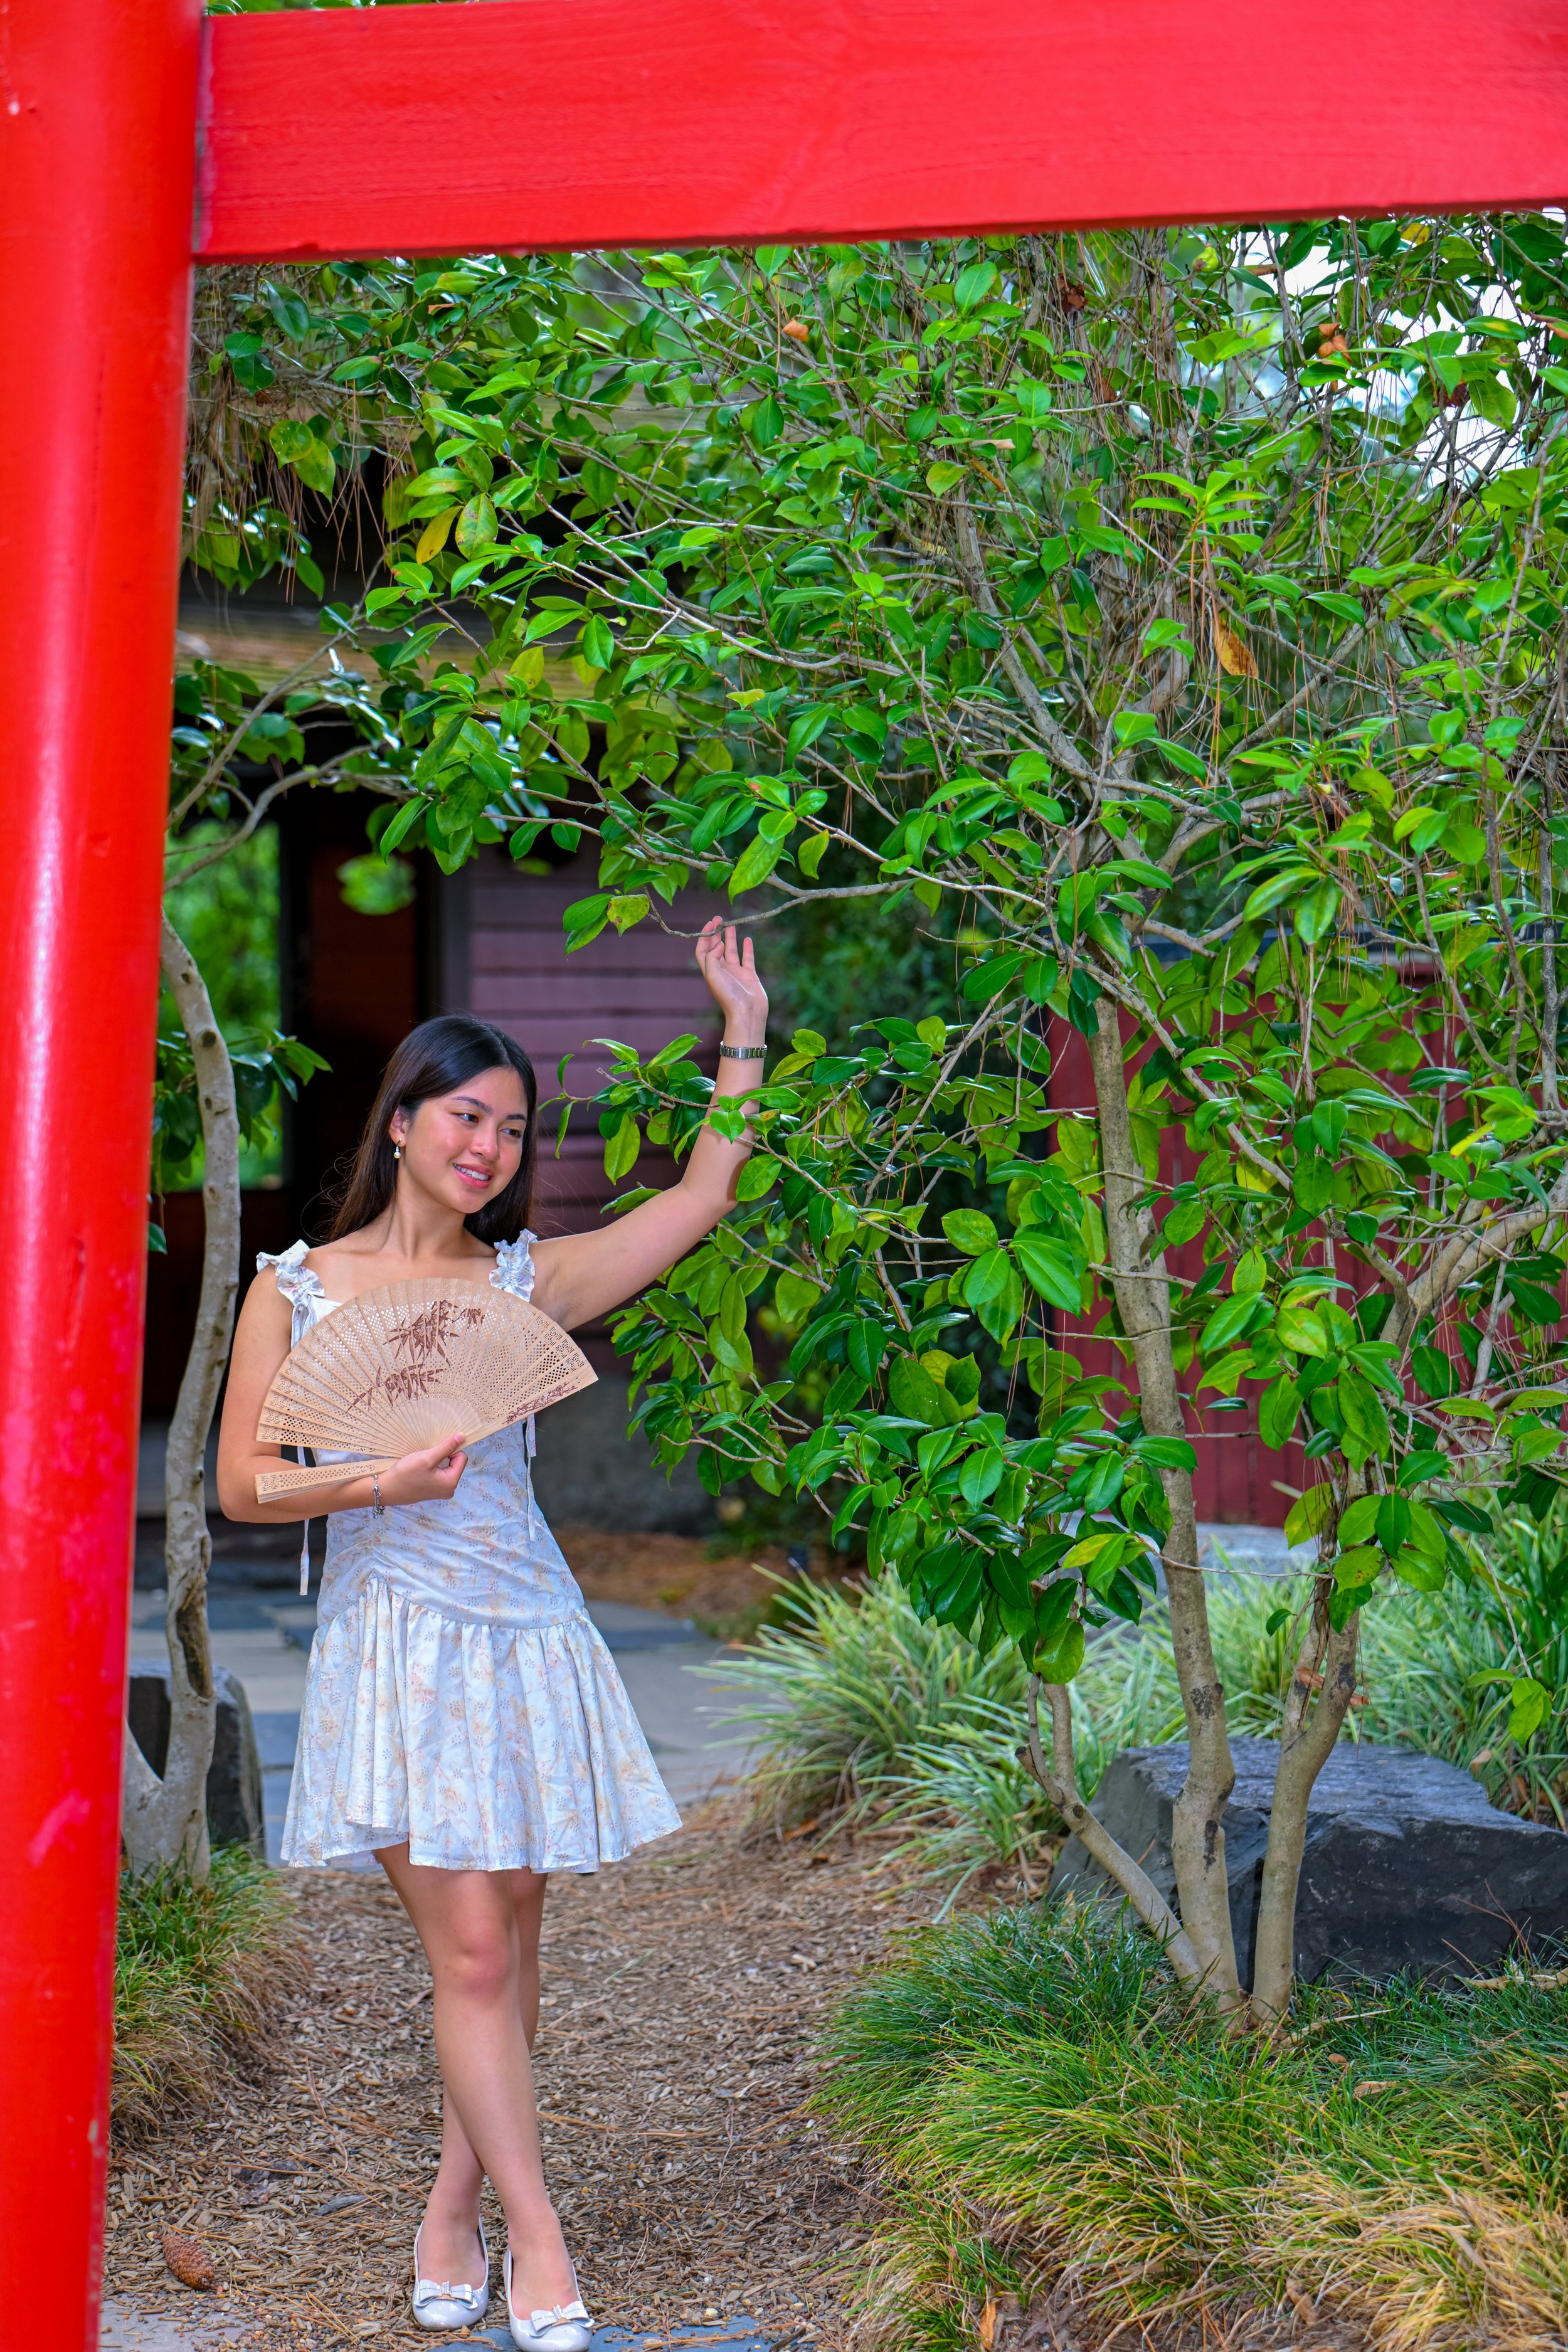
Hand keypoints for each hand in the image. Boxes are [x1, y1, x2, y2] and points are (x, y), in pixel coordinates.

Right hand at [379, 1433, 467, 1505]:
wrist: (386, 1489)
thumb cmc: (406, 1474)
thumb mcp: (427, 1458)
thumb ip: (446, 1447)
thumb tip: (462, 1437)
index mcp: (451, 1483)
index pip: (462, 1458)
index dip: (451, 1450)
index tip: (435, 1449)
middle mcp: (449, 1489)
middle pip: (455, 1463)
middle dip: (443, 1456)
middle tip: (427, 1456)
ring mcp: (440, 1490)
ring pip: (445, 1467)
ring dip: (436, 1460)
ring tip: (422, 1462)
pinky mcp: (432, 1489)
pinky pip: (438, 1473)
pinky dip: (431, 1467)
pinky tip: (419, 1468)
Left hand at [694, 918, 767, 1042]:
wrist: (747, 1012)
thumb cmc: (728, 996)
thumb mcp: (713, 974)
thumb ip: (712, 956)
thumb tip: (718, 943)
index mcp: (710, 971)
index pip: (703, 950)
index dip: (704, 936)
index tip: (710, 924)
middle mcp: (722, 970)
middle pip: (716, 948)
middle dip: (716, 933)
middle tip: (719, 918)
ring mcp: (736, 973)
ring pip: (731, 951)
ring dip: (730, 937)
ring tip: (731, 923)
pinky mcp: (749, 975)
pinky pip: (747, 958)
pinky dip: (747, 948)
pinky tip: (747, 939)